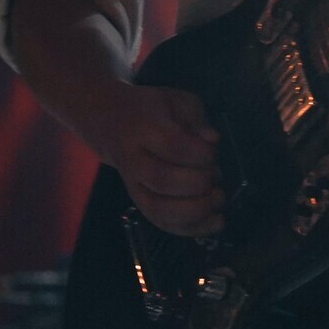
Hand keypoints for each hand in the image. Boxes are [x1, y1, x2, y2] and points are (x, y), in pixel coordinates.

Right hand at [75, 82, 223, 236]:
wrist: (110, 123)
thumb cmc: (150, 110)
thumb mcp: (176, 101)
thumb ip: (196, 118)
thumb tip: (212, 140)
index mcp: (142, 128)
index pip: (170, 145)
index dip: (198, 152)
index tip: (213, 151)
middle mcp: (133, 160)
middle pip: (162, 180)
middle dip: (198, 182)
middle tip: (215, 176)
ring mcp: (134, 186)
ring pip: (158, 209)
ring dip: (195, 211)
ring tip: (217, 199)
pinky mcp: (140, 204)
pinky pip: (162, 223)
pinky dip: (191, 228)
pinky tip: (214, 222)